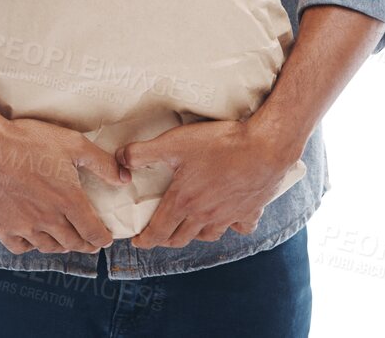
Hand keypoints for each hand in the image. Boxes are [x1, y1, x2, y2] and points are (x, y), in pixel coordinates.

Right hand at [0, 115, 130, 254]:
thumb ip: (101, 163)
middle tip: (90, 243)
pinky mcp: (2, 227)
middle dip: (86, 245)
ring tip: (65, 241)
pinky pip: (22, 247)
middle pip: (73, 243)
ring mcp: (24, 226)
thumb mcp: (72, 143)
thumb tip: (124, 179)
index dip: (103, 239)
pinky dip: (31, 245)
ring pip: (49, 247)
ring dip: (61, 246)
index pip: (93, 232)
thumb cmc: (28, 140)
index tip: (105, 239)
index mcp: (68, 201)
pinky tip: (33, 238)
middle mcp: (48, 219)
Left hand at [116, 119, 298, 248]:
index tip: (137, 242)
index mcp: (183, 202)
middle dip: (166, 239)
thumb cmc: (220, 144)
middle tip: (159, 233)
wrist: (265, 146)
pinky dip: (232, 227)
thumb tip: (119, 159)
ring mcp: (228, 216)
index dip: (144, 240)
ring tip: (190, 226)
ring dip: (195, 234)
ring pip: (207, 236)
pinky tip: (230, 218)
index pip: (157, 231)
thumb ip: (143, 152)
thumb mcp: (175, 142)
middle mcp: (204, 216)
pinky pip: (239, 228)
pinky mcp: (249, 211)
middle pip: (180, 238)